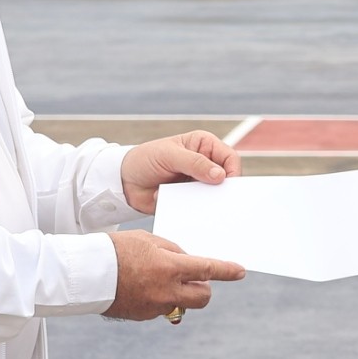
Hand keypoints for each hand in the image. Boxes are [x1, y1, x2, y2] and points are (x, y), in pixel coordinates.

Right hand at [102, 229, 245, 319]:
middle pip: (202, 297)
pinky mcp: (143, 316)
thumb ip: (173, 251)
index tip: (240, 271)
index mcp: (170, 268)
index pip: (208, 270)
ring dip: (180, 294)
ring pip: (182, 305)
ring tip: (160, 279)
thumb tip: (187, 262)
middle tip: (195, 278)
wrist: (86, 274)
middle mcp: (167, 291)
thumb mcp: (148, 240)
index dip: (227, 271)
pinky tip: (143, 287)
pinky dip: (160, 299)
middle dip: (204, 288)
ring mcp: (155, 307)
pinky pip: (161, 309)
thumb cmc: (116, 250)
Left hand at [119, 131, 239, 213]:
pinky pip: (202, 206)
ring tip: (202, 207)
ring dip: (210, 201)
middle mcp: (205, 163)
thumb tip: (220, 176)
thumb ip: (195, 163)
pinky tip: (191, 213)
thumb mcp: (169, 156)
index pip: (229, 157)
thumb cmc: (145, 159)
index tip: (227, 185)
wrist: (124, 182)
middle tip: (221, 201)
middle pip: (227, 177)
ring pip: (215, 194)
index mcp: (204, 145)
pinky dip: (198, 210)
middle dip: (224, 189)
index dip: (233, 171)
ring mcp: (198, 182)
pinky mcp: (190, 198)